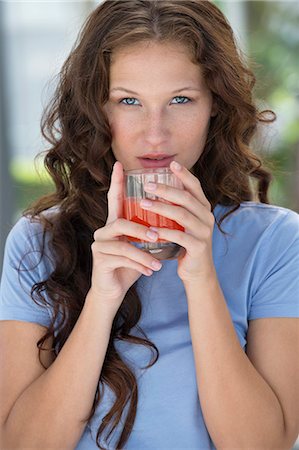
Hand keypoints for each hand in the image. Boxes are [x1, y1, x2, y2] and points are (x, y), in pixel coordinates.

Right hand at [88, 161, 162, 316]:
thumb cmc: (130, 265)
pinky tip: (150, 271)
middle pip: (121, 221)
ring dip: (143, 252)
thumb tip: (173, 215)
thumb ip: (149, 230)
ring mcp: (99, 245)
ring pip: (122, 242)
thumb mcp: (141, 246)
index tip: (119, 164)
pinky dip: (139, 265)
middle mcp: (104, 230)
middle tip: (156, 236)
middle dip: (141, 229)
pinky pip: (122, 258)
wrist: (114, 290)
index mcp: (114, 223)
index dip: (116, 182)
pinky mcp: (99, 260)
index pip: (114, 199)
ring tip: (157, 261)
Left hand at [141, 161, 215, 283]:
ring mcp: (204, 232)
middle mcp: (206, 217)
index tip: (171, 163)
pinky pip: (179, 236)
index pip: (195, 186)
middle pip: (186, 198)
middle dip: (166, 189)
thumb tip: (156, 189)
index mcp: (203, 209)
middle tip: (147, 184)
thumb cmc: (185, 244)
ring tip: (143, 202)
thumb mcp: (183, 224)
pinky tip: (150, 230)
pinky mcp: (198, 247)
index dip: (184, 174)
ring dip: (161, 208)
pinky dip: (164, 232)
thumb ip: (176, 208)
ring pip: (182, 215)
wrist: (197, 272)